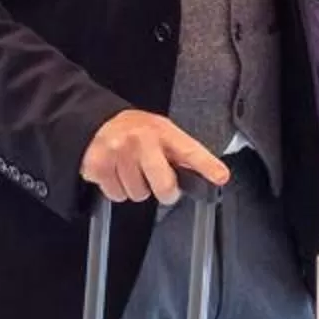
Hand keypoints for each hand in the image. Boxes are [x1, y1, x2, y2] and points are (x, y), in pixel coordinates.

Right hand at [80, 111, 230, 203]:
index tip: (220, 176)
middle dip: (165, 191)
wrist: (97, 123)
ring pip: (138, 194)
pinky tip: (115, 172)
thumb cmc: (135, 131)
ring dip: (136, 188)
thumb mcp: (162, 133)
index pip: (190, 150)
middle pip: (164, 185)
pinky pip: (116, 195)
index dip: (207, 165)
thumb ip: (180, 153)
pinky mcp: (99, 165)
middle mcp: (141, 140)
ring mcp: (119, 152)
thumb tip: (207, 174)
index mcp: (163, 131)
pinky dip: (116, 189)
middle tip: (158, 182)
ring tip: (131, 169)